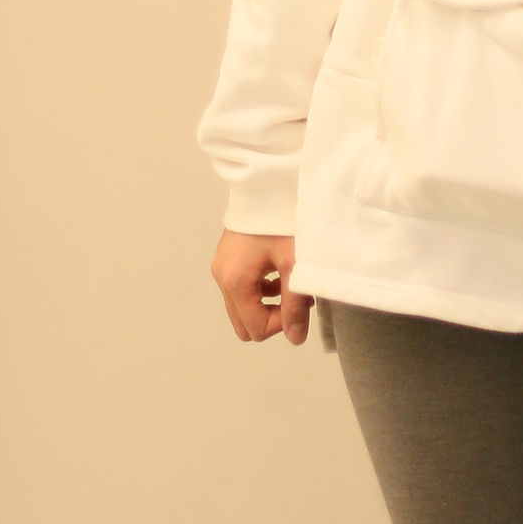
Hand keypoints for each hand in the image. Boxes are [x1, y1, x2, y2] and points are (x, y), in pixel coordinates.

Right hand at [212, 230, 311, 344]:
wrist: (268, 184)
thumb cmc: (282, 221)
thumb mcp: (295, 264)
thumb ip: (295, 304)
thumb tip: (295, 339)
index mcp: (235, 281)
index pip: (255, 328)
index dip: (281, 325)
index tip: (301, 305)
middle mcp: (222, 277)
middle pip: (244, 324)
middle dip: (272, 318)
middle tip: (296, 298)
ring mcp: (221, 268)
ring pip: (242, 308)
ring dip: (268, 305)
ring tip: (293, 283)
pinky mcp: (227, 259)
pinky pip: (241, 290)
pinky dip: (261, 291)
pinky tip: (281, 273)